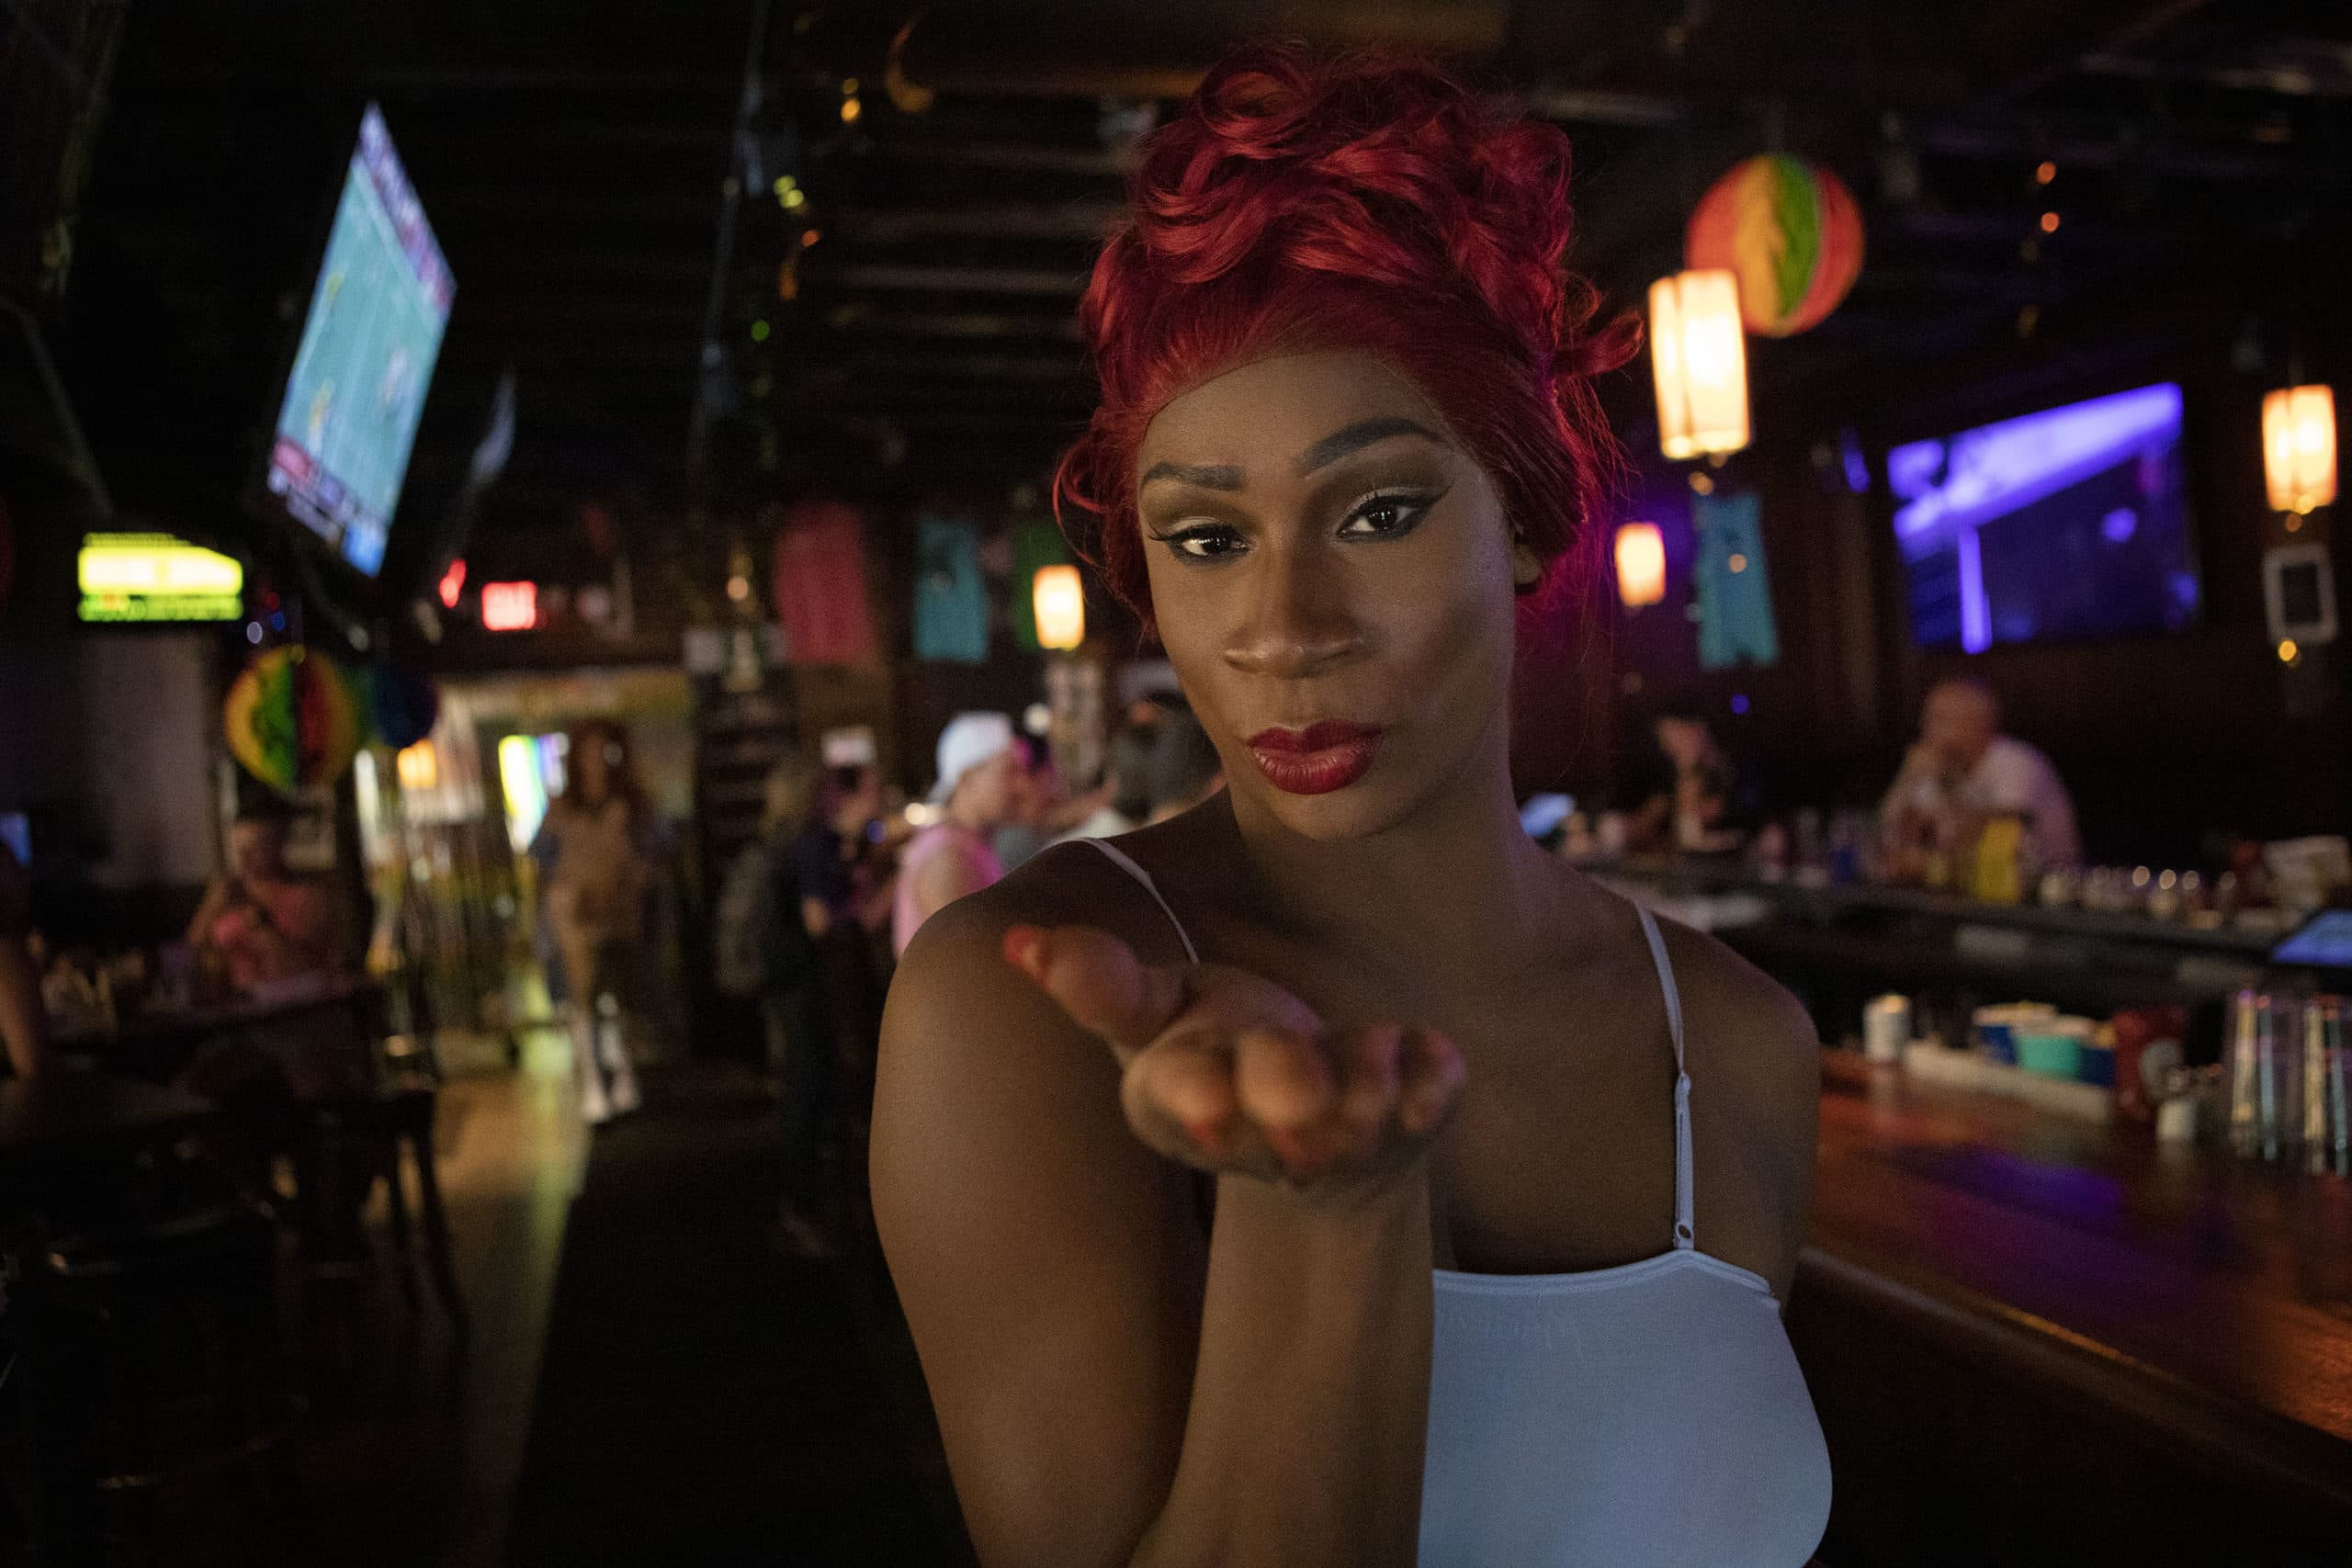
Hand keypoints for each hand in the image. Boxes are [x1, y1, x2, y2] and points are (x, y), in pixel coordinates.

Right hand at [1002, 924, 1463, 1196]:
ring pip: (1358, 1109)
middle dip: (1288, 1088)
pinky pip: (1429, 1097)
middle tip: (1304, 1093)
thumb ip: (1102, 985)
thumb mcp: (1155, 1016)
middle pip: (1274, 1106)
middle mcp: (1262, 1128)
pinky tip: (1430, 1053)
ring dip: (1363, 1077)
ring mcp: (1343, 1133)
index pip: (1179, 1098)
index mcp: (1184, 1096)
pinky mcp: (1412, 1121)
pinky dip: (1431, 1074)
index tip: (1214, 1107)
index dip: (1197, 1100)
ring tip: (1369, 1048)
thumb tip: (1020, 941)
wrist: (1324, 1140)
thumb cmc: (1221, 1053)